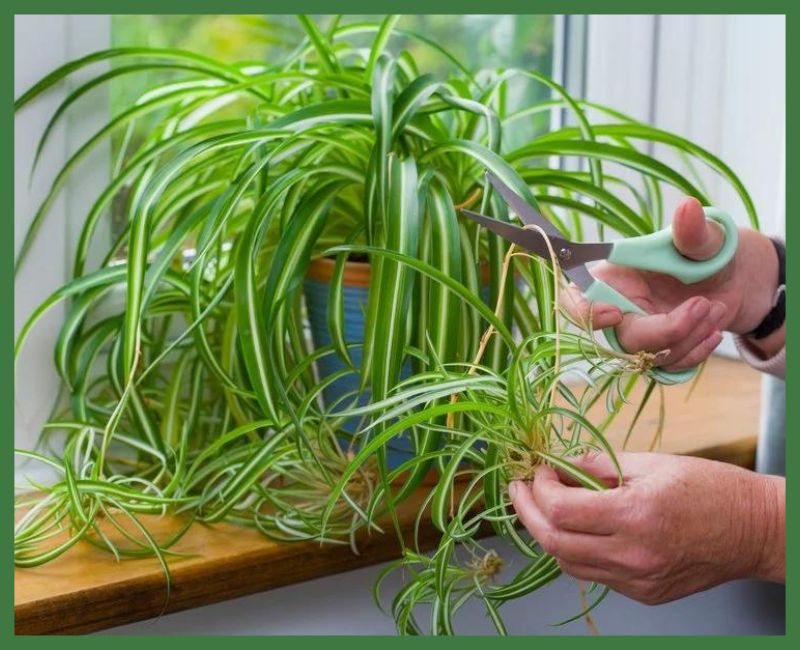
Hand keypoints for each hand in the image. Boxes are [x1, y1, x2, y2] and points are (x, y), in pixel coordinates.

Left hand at [509, 452, 784, 604]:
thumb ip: (598, 465)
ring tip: (541, 506)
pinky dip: (575, 549)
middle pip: (554, 542)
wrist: (754, 530)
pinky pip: (593, 573)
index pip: (560, 510)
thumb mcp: (651, 462)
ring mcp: (637, 580)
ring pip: (567, 563)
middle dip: (527, 512)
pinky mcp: (643, 593)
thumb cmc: (710, 489)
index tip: (538, 470)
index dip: (538, 488)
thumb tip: (559, 465)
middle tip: (519, 488)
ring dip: (547, 533)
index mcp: (635, 515)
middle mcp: (633, 555)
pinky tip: (576, 527)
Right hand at [564, 198, 782, 368]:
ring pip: (650, 356)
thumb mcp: (704, 239)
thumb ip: (692, 231)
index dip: (586, 314)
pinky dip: (696, 352)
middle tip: (702, 305)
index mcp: (611, 278)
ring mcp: (638, 334)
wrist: (733, 280)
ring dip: (689, 337)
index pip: (576, 300)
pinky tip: (714, 330)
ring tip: (715, 308)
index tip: (616, 313)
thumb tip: (688, 207)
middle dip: (665, 330)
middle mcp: (618, 309)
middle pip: (620, 338)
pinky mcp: (658, 353)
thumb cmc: (707, 252)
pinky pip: (669, 367)